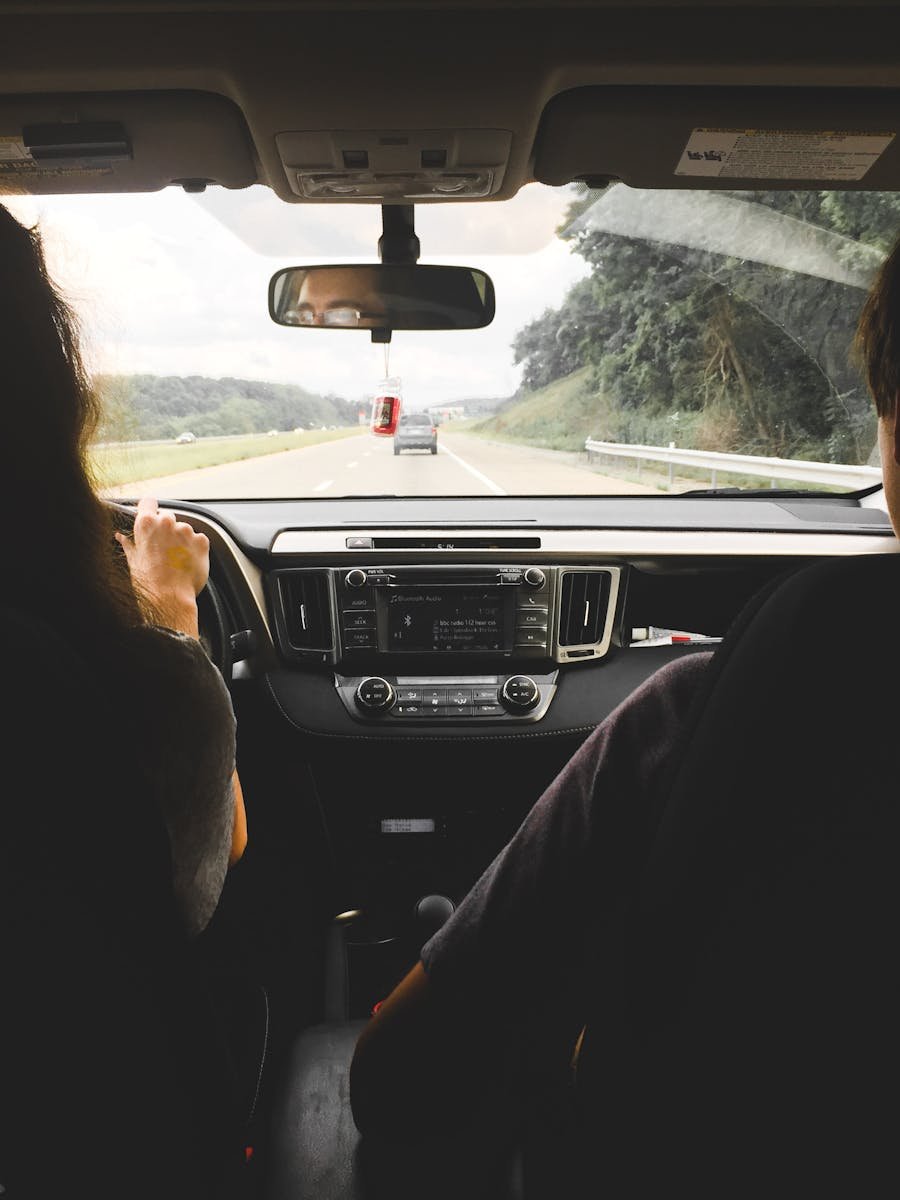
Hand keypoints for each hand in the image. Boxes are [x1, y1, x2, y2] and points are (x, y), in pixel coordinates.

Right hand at [115, 496, 209, 635]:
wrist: (169, 597)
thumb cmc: (148, 581)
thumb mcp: (132, 560)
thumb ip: (129, 543)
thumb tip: (121, 536)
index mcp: (147, 523)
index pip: (148, 502)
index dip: (149, 509)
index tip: (151, 516)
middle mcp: (167, 522)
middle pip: (167, 516)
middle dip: (166, 528)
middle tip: (163, 548)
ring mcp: (186, 530)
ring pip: (184, 528)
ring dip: (181, 539)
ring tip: (175, 558)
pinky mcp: (202, 541)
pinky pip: (198, 539)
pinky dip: (194, 547)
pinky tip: (186, 561)